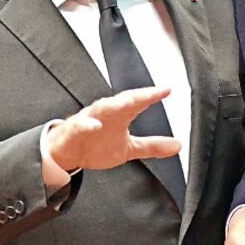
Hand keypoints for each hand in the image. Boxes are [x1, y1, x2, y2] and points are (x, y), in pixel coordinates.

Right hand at [46, 86, 179, 171]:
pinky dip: (86, 124)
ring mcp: (89, 120)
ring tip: (125, 103)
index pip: (138, 102)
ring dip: (112, 105)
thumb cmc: (97, 145)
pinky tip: (95, 125)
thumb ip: (152, 146)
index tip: (167, 90)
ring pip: (100, 108)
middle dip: (134, 97)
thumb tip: (177, 145)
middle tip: (149, 94)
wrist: (67, 154)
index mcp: (120, 115)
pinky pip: (79, 125)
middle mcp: (105, 113)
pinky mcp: (74, 130)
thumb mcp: (129, 149)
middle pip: (120, 101)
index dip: (151, 96)